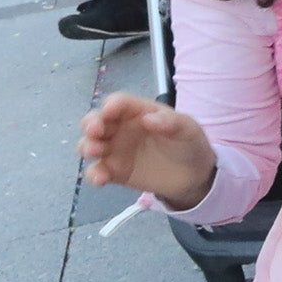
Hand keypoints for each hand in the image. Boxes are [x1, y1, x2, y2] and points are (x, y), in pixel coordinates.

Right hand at [78, 89, 216, 211]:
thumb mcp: (188, 129)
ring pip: (90, 145)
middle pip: (96, 121)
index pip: (119, 103)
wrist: (194, 175)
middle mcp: (120, 128)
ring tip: (95, 152)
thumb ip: (171, 122)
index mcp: (138, 111)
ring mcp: (115, 150)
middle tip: (94, 131)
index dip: (112, 105)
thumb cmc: (189, 143)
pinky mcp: (114, 172)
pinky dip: (94, 174)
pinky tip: (100, 179)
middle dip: (90, 124)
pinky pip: (97, 171)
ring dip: (87, 146)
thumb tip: (148, 119)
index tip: (110, 111)